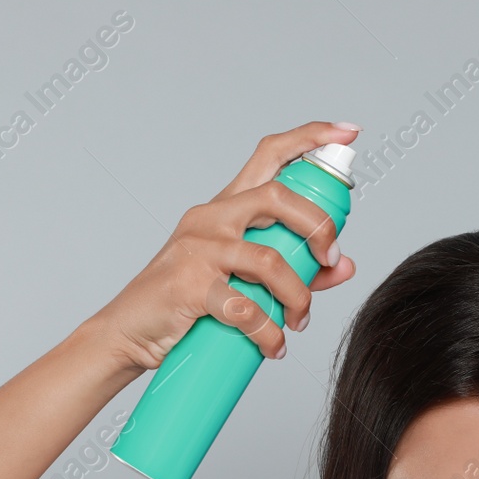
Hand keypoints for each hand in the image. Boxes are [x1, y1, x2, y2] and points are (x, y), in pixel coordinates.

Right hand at [88, 120, 360, 370]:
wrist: (131, 333)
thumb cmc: (187, 303)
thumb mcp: (244, 280)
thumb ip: (298, 269)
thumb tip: (345, 266)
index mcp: (226, 207)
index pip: (269, 154)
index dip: (310, 138)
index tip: (347, 133)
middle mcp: (211, 217)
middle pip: (278, 196)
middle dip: (318, 226)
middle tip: (330, 260)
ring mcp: (198, 249)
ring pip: (268, 260)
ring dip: (297, 296)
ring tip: (298, 321)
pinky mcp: (188, 285)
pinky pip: (245, 309)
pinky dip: (268, 333)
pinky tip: (273, 346)